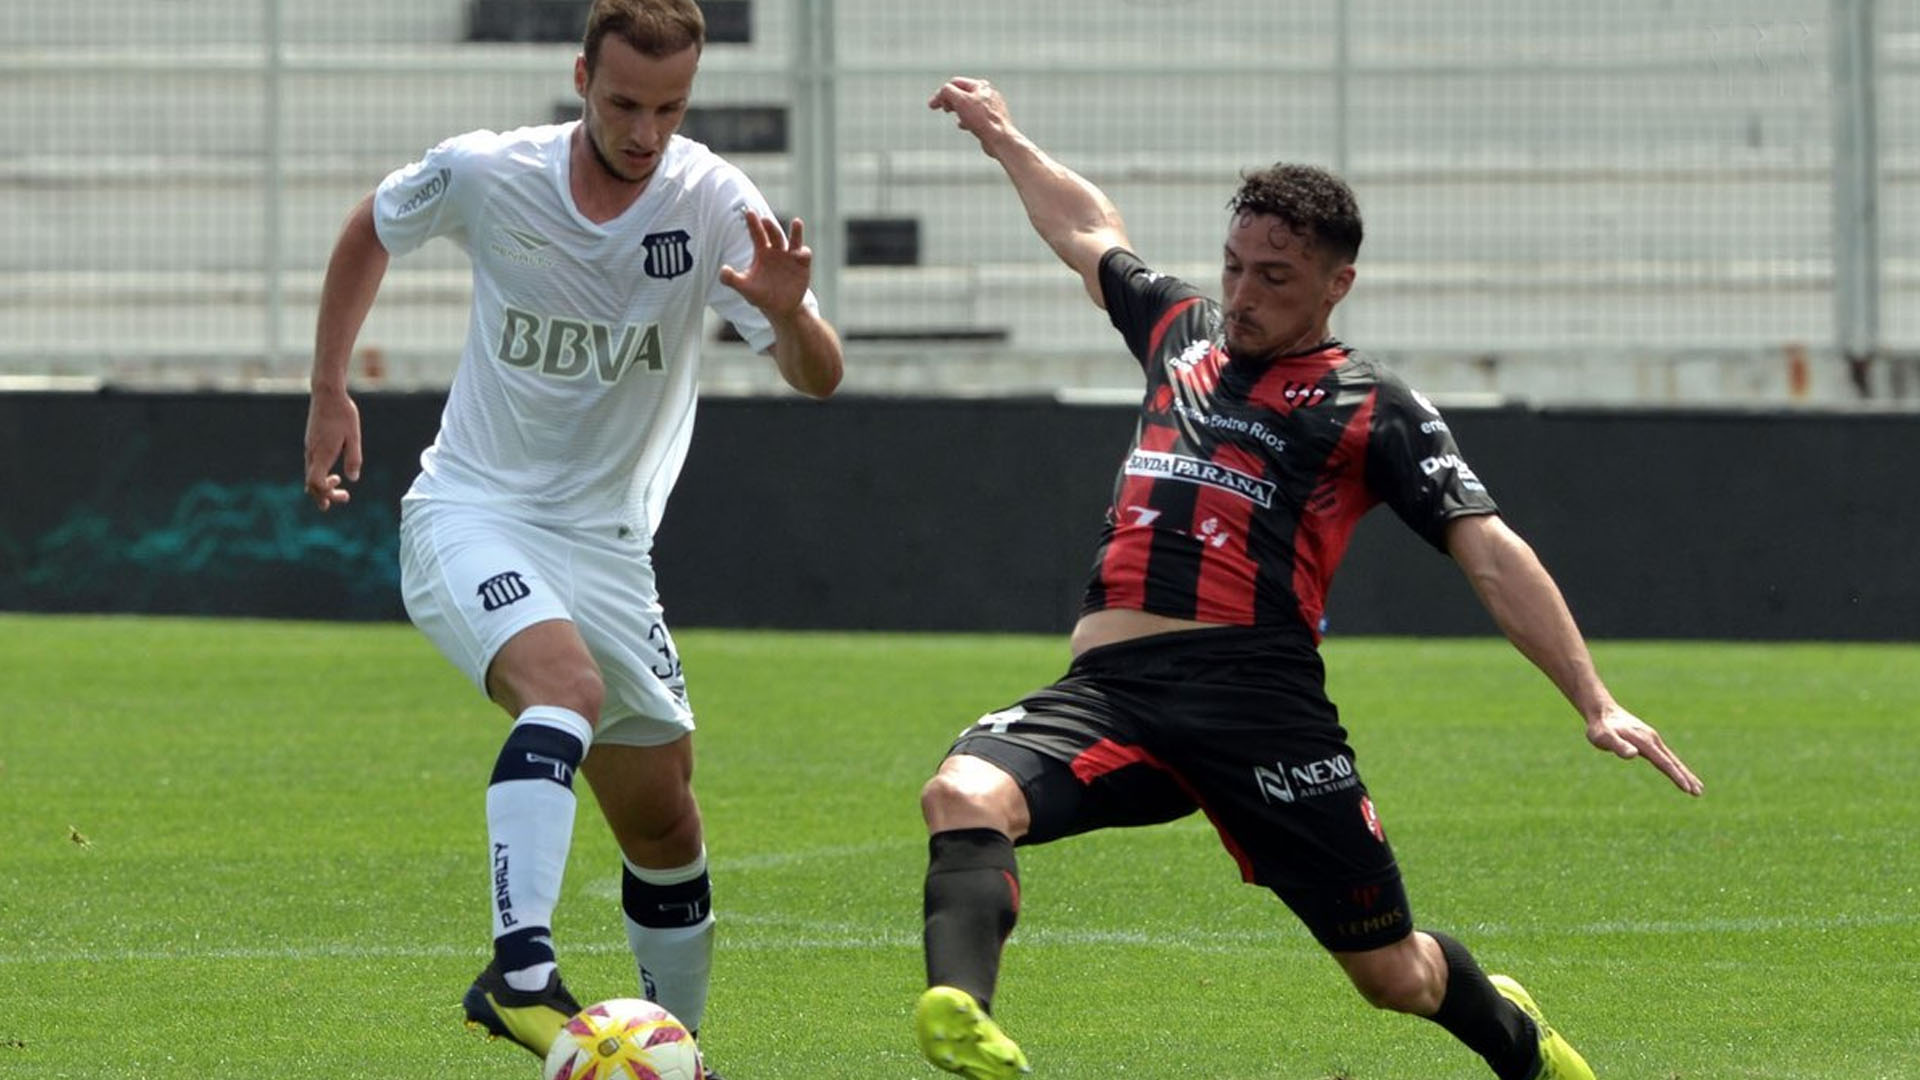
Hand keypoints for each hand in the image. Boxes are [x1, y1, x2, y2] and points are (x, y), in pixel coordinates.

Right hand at [303, 388, 361, 511]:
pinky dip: (319, 474)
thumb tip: (353, 478)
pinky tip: (331, 473)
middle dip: (324, 495)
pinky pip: (311, 465)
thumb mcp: (354, 436)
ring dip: (322, 485)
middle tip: (345, 497)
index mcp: (322, 453)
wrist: (327, 393)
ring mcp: (310, 447)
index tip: (342, 487)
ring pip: (310, 474)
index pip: (315, 483)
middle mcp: (312, 453)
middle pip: (311, 483)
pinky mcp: (311, 442)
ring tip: (338, 486)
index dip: (326, 492)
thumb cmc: (343, 414)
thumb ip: (353, 458)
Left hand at [719, 209, 812, 318]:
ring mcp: (790, 256)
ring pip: (794, 240)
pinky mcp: (802, 265)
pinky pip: (804, 255)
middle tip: (765, 220)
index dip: (753, 224)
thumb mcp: (745, 288)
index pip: (757, 234)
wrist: (780, 308)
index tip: (749, 212)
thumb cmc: (760, 295)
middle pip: (774, 234)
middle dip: (770, 227)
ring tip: (796, 222)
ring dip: (796, 232)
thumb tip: (722, 270)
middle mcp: (777, 250)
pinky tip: (802, 253)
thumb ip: (732, 279)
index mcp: (762, 252)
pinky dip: (804, 253)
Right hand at [927, 76, 1017, 154]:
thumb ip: (947, 91)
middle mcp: (987, 93)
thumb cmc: (981, 119)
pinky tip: (963, 126)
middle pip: (961, 93)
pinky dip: (966, 119)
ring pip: (967, 105)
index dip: (941, 93)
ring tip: (954, 117)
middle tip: (944, 109)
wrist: (999, 139)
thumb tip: (942, 93)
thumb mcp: (960, 100)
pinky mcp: (991, 120)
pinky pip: (974, 116)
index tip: (932, 106)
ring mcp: (990, 107)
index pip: (954, 83)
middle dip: (949, 100)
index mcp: (980, 86)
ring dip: (957, 110)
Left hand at [1587, 703, 1702, 795]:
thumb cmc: (1600, 727)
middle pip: (1673, 761)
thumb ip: (1617, 745)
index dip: (1676, 776)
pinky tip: (1677, 772)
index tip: (1687, 789)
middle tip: (1698, 793)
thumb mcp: (1603, 738)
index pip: (1664, 762)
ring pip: (1672, 759)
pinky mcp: (1649, 739)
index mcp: (1644, 741)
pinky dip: (1675, 765)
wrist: (1601, 710)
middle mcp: (1652, 739)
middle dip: (1686, 777)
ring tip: (1696, 787)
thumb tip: (1633, 754)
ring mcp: (1652, 739)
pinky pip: (1665, 755)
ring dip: (1684, 773)